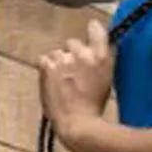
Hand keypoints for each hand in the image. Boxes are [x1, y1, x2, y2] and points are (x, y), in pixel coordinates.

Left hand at [38, 19, 114, 140]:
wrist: (77, 123)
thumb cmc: (93, 106)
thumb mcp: (107, 79)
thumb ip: (102, 59)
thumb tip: (97, 48)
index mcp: (102, 56)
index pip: (96, 29)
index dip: (92, 30)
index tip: (90, 34)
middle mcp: (83, 53)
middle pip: (73, 42)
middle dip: (72, 54)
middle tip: (73, 73)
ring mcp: (64, 59)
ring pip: (57, 53)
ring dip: (58, 64)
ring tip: (62, 82)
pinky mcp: (48, 66)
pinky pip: (44, 60)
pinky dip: (46, 69)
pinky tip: (52, 83)